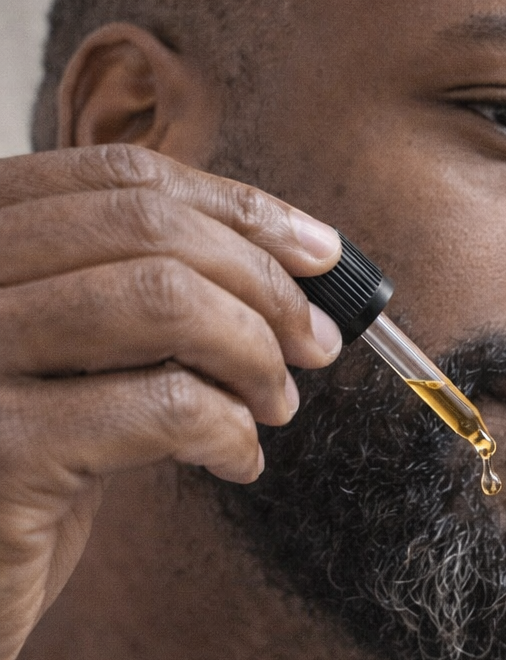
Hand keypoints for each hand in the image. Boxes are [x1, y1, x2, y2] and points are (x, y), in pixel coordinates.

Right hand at [0, 145, 341, 659]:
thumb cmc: (17, 480)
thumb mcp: (69, 367)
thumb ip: (135, 303)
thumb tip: (286, 266)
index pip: (119, 179)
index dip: (238, 208)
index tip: (320, 255)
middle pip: (146, 226)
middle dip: (262, 281)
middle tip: (316, 343)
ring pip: (160, 298)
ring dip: (254, 352)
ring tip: (276, 405)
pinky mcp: (4, 451)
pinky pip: (164, 407)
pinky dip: (229, 430)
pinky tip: (235, 461)